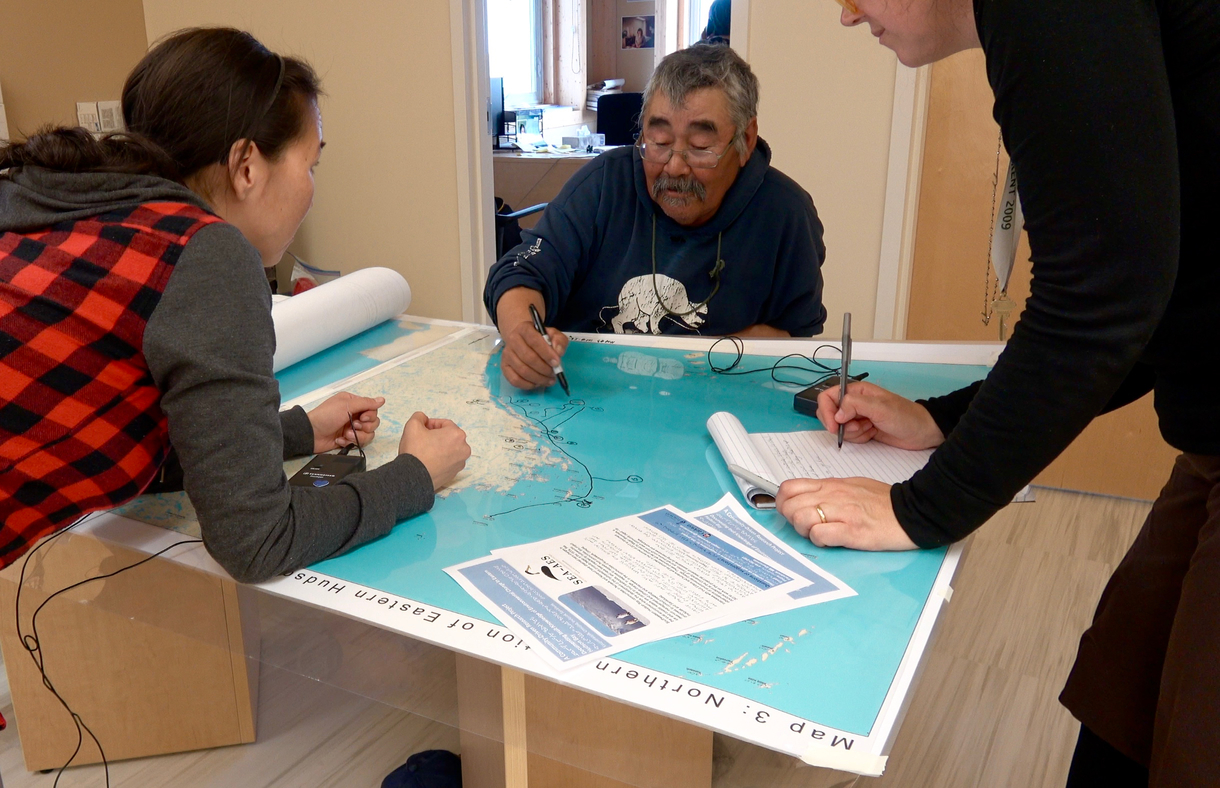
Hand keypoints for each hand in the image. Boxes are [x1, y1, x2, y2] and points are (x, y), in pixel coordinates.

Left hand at [307, 393, 383, 452]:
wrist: (311, 434)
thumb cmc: (326, 416)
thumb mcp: (346, 405)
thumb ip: (366, 403)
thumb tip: (382, 400)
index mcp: (354, 403)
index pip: (372, 410)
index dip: (370, 416)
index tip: (361, 418)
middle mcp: (354, 415)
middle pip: (373, 423)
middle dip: (365, 427)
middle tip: (353, 426)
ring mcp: (352, 428)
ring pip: (368, 434)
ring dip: (357, 436)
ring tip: (345, 435)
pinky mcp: (349, 439)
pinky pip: (359, 442)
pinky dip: (350, 442)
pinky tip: (340, 440)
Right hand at [398, 412, 470, 489]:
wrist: (413, 478)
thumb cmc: (416, 451)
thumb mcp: (412, 426)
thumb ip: (419, 417)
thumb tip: (423, 419)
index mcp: (457, 435)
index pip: (444, 424)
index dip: (431, 424)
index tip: (422, 429)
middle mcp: (464, 448)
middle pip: (449, 436)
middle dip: (436, 435)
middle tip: (423, 439)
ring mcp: (460, 462)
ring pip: (450, 449)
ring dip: (439, 447)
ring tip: (425, 451)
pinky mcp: (455, 473)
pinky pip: (448, 461)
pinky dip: (441, 459)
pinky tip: (428, 461)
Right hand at [494, 287, 568, 389]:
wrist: (524, 340)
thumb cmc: (541, 339)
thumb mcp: (553, 335)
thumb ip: (559, 341)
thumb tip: (558, 352)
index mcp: (524, 329)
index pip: (534, 341)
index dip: (546, 353)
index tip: (557, 363)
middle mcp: (512, 340)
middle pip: (528, 358)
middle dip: (544, 369)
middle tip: (554, 374)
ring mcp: (507, 354)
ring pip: (522, 370)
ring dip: (538, 378)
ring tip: (549, 380)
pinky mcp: (504, 367)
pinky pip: (514, 380)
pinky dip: (528, 385)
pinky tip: (537, 383)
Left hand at [776, 477, 917, 550]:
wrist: (911, 512)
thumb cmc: (883, 501)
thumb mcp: (851, 486)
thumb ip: (828, 491)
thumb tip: (807, 498)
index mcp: (830, 485)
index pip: (788, 488)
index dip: (782, 502)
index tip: (789, 511)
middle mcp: (832, 496)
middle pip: (789, 506)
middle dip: (791, 519)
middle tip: (806, 526)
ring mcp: (841, 513)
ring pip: (800, 518)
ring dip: (804, 530)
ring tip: (819, 533)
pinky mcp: (851, 531)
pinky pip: (819, 534)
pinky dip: (819, 540)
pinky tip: (831, 540)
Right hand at [817, 381, 943, 449]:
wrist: (921, 432)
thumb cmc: (905, 416)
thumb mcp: (880, 407)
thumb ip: (856, 405)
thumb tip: (837, 414)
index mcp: (856, 392)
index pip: (828, 397)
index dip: (826, 412)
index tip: (834, 426)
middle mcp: (854, 403)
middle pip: (830, 414)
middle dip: (841, 425)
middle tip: (858, 428)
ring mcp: (858, 417)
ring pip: (840, 428)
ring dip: (853, 433)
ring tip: (870, 429)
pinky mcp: (862, 429)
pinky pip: (849, 436)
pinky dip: (858, 438)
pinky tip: (872, 434)